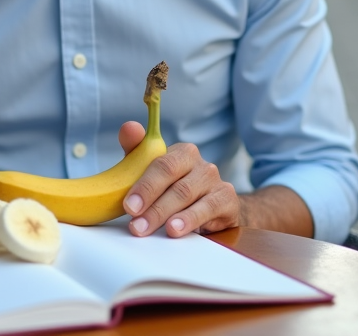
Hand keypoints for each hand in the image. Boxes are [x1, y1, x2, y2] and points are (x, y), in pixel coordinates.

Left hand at [117, 121, 240, 237]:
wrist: (209, 210)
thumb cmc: (173, 189)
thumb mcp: (151, 172)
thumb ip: (137, 151)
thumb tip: (129, 127)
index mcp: (183, 153)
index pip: (163, 165)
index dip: (145, 186)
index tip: (130, 206)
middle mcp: (202, 164)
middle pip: (176, 184)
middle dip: (153, 207)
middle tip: (136, 225)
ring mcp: (216, 182)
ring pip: (188, 197)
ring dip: (166, 215)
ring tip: (148, 229)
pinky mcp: (228, 200)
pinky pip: (209, 209)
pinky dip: (190, 220)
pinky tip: (176, 229)